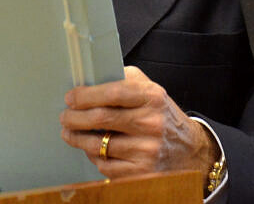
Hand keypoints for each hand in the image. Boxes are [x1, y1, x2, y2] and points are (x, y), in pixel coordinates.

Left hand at [59, 66, 218, 179]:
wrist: (189, 150)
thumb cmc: (162, 116)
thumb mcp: (151, 90)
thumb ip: (126, 80)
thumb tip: (92, 80)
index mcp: (152, 97)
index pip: (113, 92)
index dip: (86, 95)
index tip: (71, 97)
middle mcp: (151, 123)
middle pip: (100, 118)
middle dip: (74, 117)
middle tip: (65, 116)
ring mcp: (146, 150)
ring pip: (98, 144)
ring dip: (77, 138)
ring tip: (69, 133)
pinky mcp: (140, 173)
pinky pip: (105, 165)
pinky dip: (93, 156)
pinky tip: (92, 149)